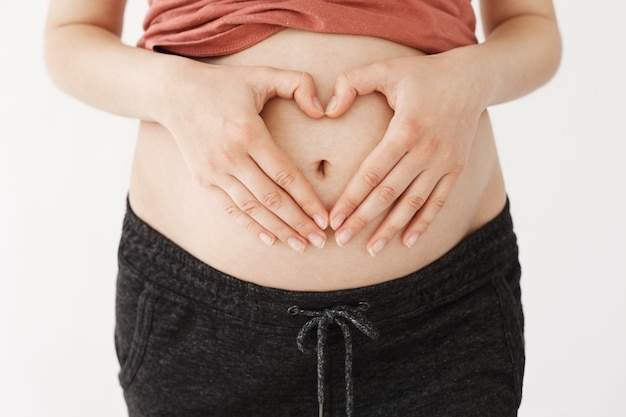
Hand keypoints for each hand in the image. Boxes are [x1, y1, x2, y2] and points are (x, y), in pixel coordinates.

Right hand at [160, 59, 328, 251]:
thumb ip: (298, 83)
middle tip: (320, 240)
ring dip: (278, 230)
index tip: (325, 217)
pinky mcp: (203, 180)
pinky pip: (230, 209)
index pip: (284, 174)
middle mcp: (230, 156)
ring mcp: (214, 171)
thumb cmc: (225, 84)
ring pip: (251, 209)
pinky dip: (250, 226)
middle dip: (298, 222)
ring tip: (300, 245)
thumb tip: (323, 111)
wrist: (173, 93)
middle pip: (271, 198)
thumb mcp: (262, 74)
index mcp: (247, 132)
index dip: (307, 199)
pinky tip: (269, 239)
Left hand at [325, 51, 486, 255]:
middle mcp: (426, 151)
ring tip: (371, 250)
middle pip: (388, 194)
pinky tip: (407, 242)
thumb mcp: (386, 68)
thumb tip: (328, 110)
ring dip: (391, 229)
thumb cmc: (422, 74)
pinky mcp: (456, 168)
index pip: (372, 173)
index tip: (333, 218)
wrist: (473, 78)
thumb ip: (352, 82)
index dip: (351, 199)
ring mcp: (443, 162)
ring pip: (413, 204)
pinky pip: (438, 202)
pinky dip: (423, 223)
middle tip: (340, 240)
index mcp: (405, 130)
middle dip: (363, 219)